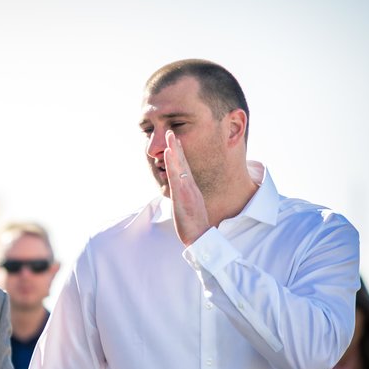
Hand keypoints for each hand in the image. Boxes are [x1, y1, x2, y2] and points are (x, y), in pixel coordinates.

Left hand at [164, 130, 210, 245]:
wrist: (199, 236)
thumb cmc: (192, 224)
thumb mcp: (187, 208)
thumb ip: (184, 199)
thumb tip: (179, 196)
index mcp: (189, 188)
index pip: (183, 168)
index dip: (179, 154)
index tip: (174, 141)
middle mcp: (188, 186)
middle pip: (182, 163)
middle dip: (176, 146)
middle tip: (171, 131)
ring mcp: (186, 190)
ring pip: (180, 167)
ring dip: (175, 151)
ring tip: (170, 137)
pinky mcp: (183, 196)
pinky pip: (177, 177)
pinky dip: (174, 164)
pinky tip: (169, 154)